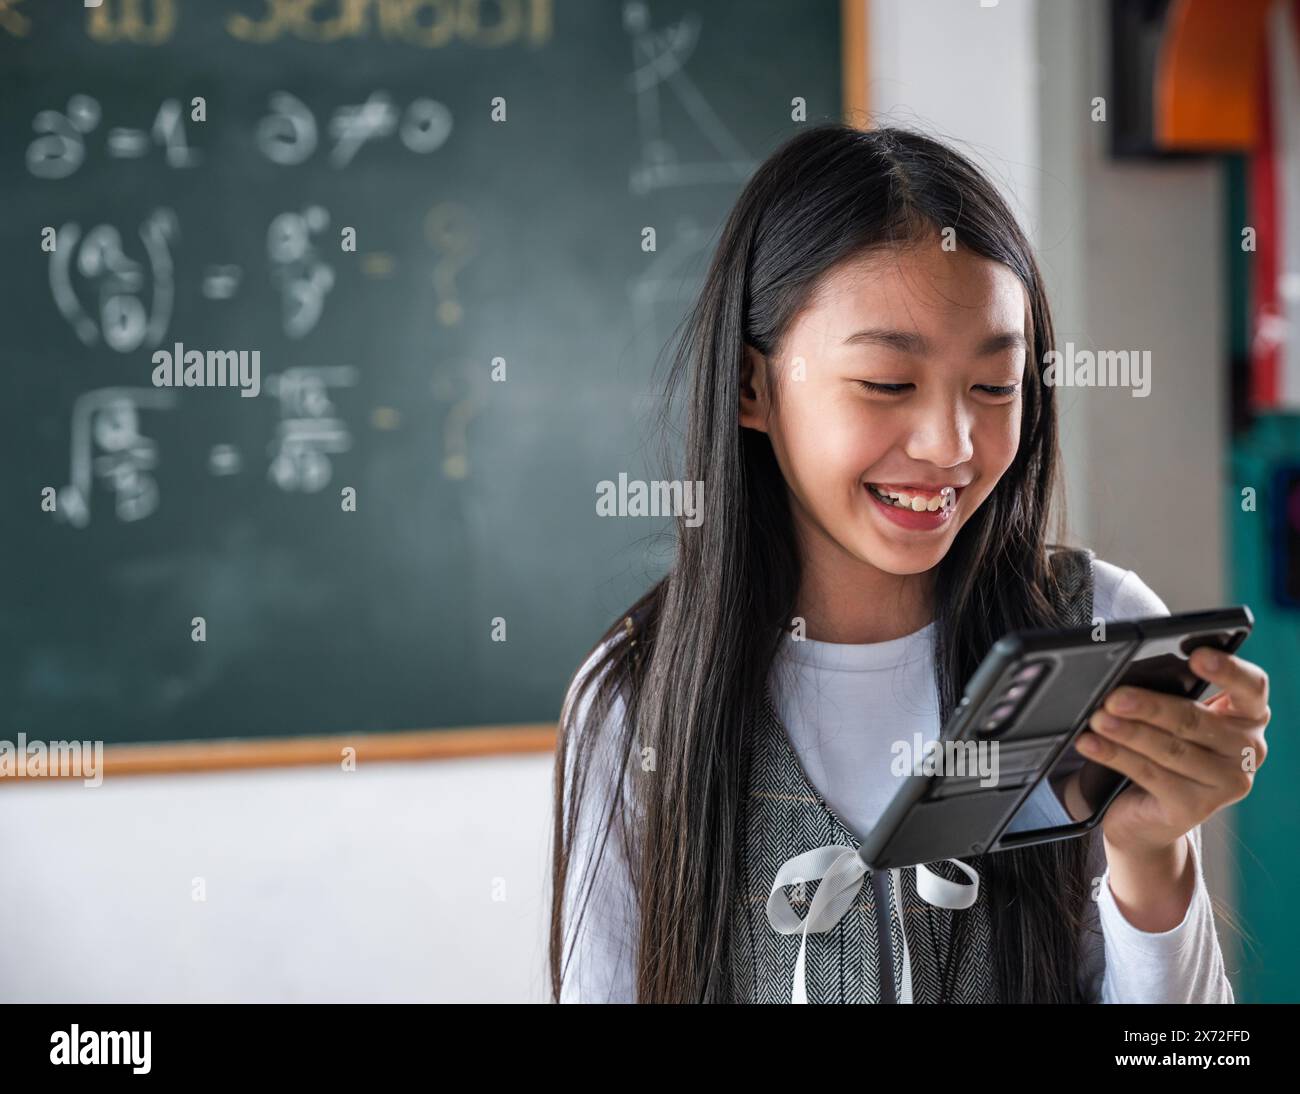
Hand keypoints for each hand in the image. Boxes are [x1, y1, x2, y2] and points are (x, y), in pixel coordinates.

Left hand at [1073, 648, 1269, 857]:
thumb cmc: (1164, 752)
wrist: (1150, 817)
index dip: (1227, 669)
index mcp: (1248, 716)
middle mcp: (1246, 749)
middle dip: (1149, 707)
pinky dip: (1116, 756)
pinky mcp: (1197, 807)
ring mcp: (1226, 782)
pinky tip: (1091, 744)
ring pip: (1170, 749)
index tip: (1196, 656)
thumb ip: (1169, 696)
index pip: (1250, 686)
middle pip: (1195, 719)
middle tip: (1114, 697)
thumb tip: (1126, 678)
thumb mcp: (1174, 720)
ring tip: (1098, 720)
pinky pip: (1151, 775)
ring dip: (1128, 732)